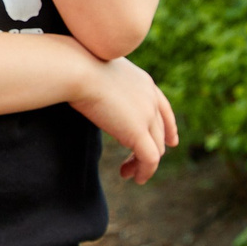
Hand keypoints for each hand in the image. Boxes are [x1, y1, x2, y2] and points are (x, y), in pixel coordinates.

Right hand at [72, 54, 178, 180]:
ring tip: (129, 174)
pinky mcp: (138, 132)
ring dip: (143, 164)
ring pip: (156, 148)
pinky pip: (149, 159)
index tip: (171, 142)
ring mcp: (147, 115)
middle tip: (133, 163)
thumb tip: (88, 90)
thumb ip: (103, 84)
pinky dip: (145, 171)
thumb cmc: (75, 67)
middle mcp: (150, 99)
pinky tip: (135, 178)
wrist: (77, 69)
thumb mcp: (97, 72)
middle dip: (152, 149)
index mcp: (143, 82)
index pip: (163, 108)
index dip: (169, 127)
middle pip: (159, 132)